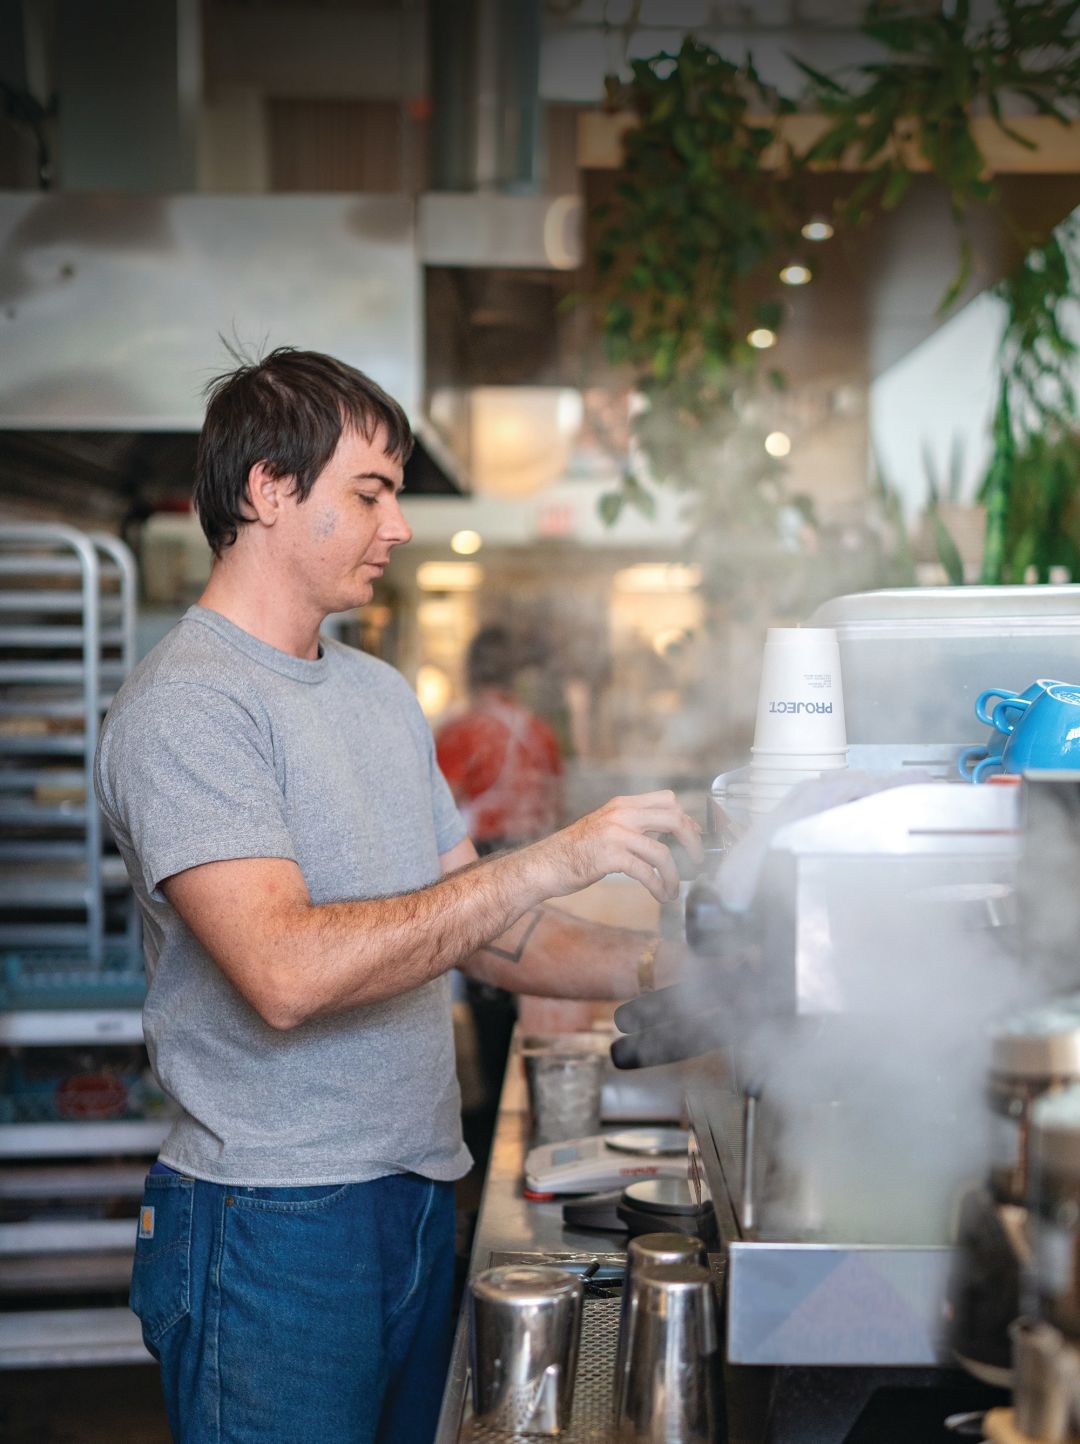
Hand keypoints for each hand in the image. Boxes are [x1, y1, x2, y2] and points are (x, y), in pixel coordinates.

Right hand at [529, 791, 703, 904]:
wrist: (544, 864)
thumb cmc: (575, 851)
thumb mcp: (605, 827)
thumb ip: (632, 826)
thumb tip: (665, 839)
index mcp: (622, 804)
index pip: (668, 800)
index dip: (687, 820)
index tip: (695, 838)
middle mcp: (621, 814)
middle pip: (673, 819)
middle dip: (692, 842)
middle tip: (697, 862)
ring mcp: (615, 834)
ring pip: (662, 851)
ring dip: (675, 874)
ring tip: (675, 888)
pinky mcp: (609, 857)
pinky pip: (646, 872)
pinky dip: (659, 886)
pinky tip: (662, 896)